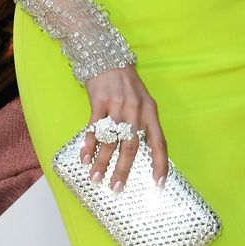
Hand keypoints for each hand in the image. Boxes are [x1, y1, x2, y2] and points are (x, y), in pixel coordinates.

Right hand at [83, 65, 168, 190]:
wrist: (108, 57)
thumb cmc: (127, 84)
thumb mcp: (142, 101)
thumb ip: (142, 123)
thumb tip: (138, 154)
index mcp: (150, 111)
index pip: (158, 142)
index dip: (160, 163)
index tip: (158, 184)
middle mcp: (136, 109)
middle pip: (131, 145)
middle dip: (124, 170)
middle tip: (116, 188)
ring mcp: (117, 105)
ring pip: (111, 140)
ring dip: (102, 162)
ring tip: (96, 178)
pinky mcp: (99, 101)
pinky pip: (94, 128)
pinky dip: (89, 145)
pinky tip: (84, 158)